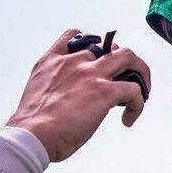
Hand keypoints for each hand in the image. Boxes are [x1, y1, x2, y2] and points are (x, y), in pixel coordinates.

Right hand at [6, 28, 151, 162]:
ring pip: (128, 56)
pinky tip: (129, 118)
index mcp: (51, 62)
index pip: (73, 36)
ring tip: (141, 90)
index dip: (92, 44)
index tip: (99, 60)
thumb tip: (72, 98)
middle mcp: (72, 62)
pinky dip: (138, 104)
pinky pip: (134, 89)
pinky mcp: (103, 91)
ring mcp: (90, 74)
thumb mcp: (37, 93)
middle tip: (126, 77)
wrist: (30, 136)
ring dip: (141, 72)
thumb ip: (56, 85)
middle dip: (122, 59)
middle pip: (108, 45)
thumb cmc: (32, 126)